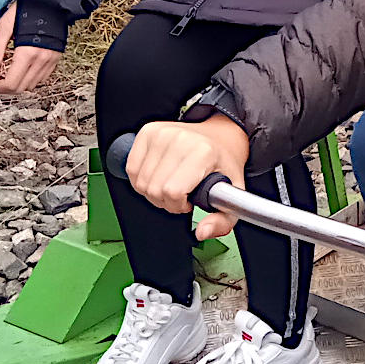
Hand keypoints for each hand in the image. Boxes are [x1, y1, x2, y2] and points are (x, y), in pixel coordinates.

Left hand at [0, 1, 62, 95]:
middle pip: (20, 88)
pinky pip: (41, 78)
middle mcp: (42, 59)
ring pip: (31, 85)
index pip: (11, 83)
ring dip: (16, 84)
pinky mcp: (56, 58)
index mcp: (28, 52)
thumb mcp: (5, 26)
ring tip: (5, 74)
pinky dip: (29, 78)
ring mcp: (51, 60)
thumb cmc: (27, 8)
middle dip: (3, 88)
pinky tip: (20, 69)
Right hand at [127, 114, 252, 238]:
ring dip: (153, 192)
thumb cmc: (223, 164)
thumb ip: (222, 221)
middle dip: (166, 202)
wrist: (220, 137)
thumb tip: (202, 232)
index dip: (178, 205)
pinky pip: (131, 169)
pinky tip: (158, 176)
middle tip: (180, 195)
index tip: (189, 201)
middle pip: (154, 189)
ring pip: (140, 182)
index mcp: (202, 152)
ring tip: (171, 185)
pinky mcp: (147, 131)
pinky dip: (141, 180)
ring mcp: (161, 133)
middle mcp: (180, 139)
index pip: (172, 191)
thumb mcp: (233, 193)